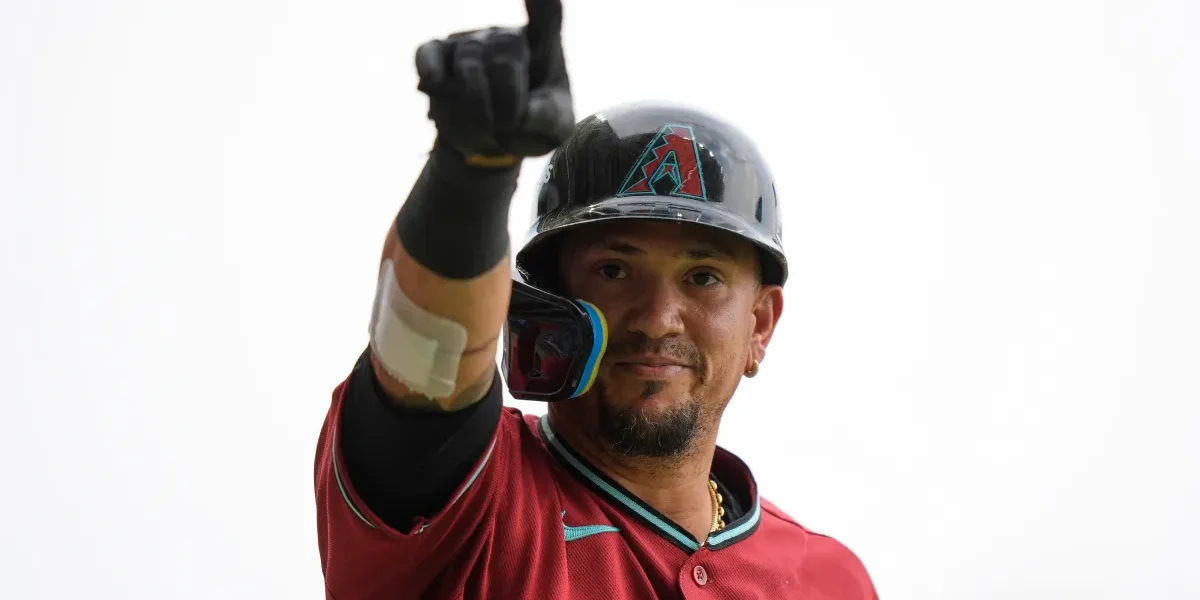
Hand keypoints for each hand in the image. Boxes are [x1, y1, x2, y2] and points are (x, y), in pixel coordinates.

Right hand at [415, 0, 573, 166]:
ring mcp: (470, 43)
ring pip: (470, 61)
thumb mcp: (556, 127)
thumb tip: (526, 112)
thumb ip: (549, 118)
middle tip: (509, 124)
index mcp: (542, 46)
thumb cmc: (533, 123)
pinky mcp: (438, 56)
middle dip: (507, 97)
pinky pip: (429, 52)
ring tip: (488, 129)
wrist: (497, 140)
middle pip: (504, 52)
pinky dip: (429, 66)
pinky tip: (432, 83)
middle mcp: (505, 37)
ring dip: (477, 102)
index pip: (546, 17)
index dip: (542, 4)